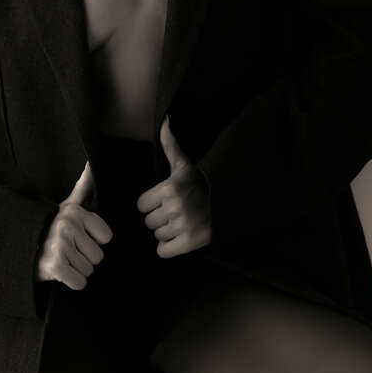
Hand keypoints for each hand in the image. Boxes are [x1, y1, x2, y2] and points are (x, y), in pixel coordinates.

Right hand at [35, 162, 112, 289]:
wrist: (19, 251)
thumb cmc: (50, 230)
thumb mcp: (67, 206)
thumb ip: (83, 187)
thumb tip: (92, 163)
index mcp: (75, 211)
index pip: (107, 237)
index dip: (94, 241)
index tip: (78, 238)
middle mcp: (68, 225)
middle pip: (99, 256)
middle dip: (85, 258)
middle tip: (68, 251)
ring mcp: (60, 244)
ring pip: (89, 270)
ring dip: (77, 270)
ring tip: (62, 260)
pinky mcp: (55, 265)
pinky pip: (80, 282)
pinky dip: (71, 282)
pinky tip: (59, 272)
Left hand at [136, 118, 211, 257]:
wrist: (230, 201)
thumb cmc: (203, 183)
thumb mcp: (185, 164)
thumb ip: (170, 144)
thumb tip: (164, 121)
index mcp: (169, 188)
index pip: (141, 205)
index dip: (152, 203)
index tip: (165, 200)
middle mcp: (174, 207)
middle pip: (149, 221)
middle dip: (160, 217)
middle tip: (176, 211)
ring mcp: (182, 226)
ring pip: (157, 236)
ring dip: (167, 231)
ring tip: (182, 221)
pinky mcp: (190, 243)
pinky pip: (163, 251)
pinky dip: (169, 247)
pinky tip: (180, 237)